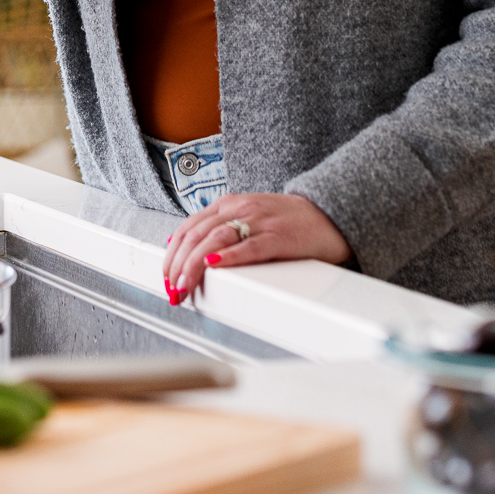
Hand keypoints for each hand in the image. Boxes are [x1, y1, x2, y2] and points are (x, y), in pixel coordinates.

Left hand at [162, 192, 351, 302]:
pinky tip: (213, 266)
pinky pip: (248, 247)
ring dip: (193, 266)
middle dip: (177, 265)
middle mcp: (239, 209)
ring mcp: (258, 221)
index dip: (171, 254)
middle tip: (172, 289)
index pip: (187, 228)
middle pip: (195, 236)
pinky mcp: (278, 237)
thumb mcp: (247, 216)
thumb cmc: (287, 220)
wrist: (329, 212)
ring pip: (214, 241)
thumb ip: (219, 228)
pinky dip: (227, 257)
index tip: (166, 277)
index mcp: (228, 205)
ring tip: (184, 286)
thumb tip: (189, 249)